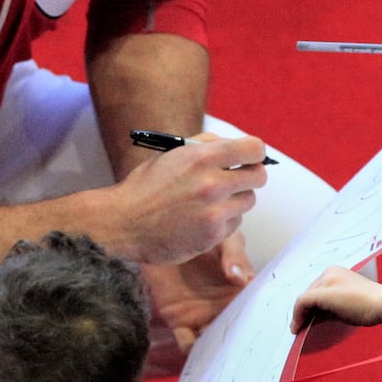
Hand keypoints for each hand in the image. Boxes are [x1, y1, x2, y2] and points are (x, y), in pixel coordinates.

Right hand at [109, 135, 265, 264]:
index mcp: (202, 157)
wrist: (123, 223)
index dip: (254, 153)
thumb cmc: (147, 186)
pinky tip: (201, 220)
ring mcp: (214, 212)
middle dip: (249, 176)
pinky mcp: (213, 236)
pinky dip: (223, 222)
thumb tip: (238, 147)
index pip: (254, 149)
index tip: (249, 158)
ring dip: (235, 200)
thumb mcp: (173, 154)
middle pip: (259, 176)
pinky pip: (235, 224)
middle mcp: (212, 183)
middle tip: (237, 180)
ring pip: (248, 201)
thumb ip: (206, 146)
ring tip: (210, 201)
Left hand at [141, 232, 252, 350]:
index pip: (253, 306)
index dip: (259, 317)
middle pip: (236, 329)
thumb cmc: (196, 232)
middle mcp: (225, 306)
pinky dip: (191, 348)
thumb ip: (234, 254)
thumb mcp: (222, 237)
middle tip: (243, 348)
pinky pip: (187, 341)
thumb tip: (241, 279)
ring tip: (220, 351)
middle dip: (240, 341)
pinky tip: (193, 346)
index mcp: (240, 288)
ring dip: (218, 348)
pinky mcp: (180, 321)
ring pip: (214, 338)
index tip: (262, 326)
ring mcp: (203, 315)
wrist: (158, 236)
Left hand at [290, 266, 381, 332]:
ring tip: (297, 328)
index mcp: (336, 271)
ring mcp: (326, 281)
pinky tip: (297, 327)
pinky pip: (302, 303)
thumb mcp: (347, 303)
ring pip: (304, 298)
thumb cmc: (372, 305)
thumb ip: (330, 306)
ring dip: (298, 314)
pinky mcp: (324, 293)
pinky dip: (298, 315)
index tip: (306, 317)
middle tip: (299, 325)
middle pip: (310, 292)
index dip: (310, 304)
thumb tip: (313, 318)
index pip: (317, 288)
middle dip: (303, 309)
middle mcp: (329, 272)